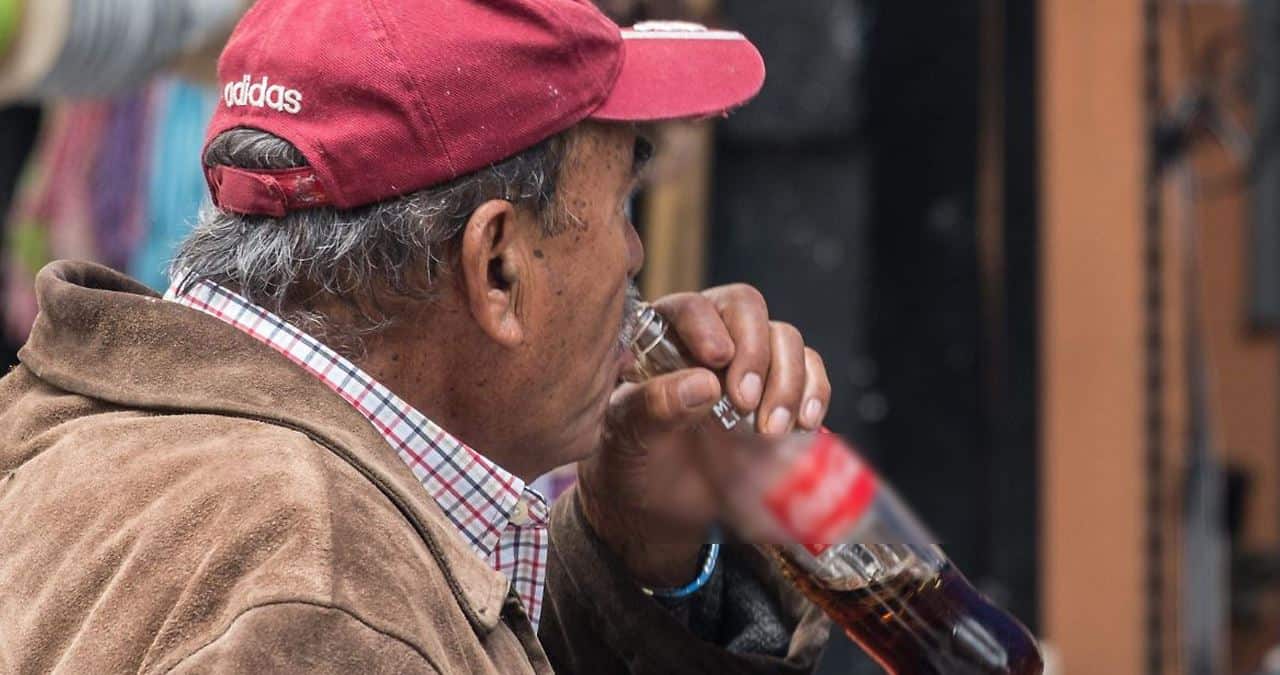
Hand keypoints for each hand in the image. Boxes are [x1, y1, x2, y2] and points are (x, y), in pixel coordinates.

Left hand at [576, 284, 831, 586]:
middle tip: (744, 402)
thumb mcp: (625, 437)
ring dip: (787, 380)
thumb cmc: (630, 463)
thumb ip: (653, 406)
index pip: (692, 306)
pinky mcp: (779, 393)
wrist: (655, 509)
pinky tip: (804, 424)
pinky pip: (810, 373)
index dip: (707, 326)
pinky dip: (814, 392)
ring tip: (771, 430)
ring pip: (785, 338)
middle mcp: (710, 340)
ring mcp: (749, 365)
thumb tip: (704, 384)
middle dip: (755, 352)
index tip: (716, 359)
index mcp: (662, 337)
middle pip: (747, 310)